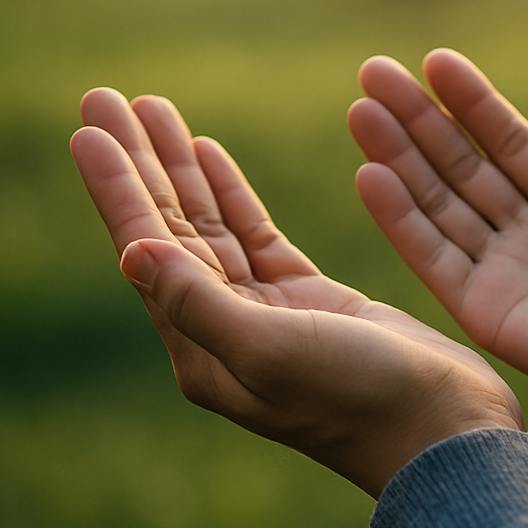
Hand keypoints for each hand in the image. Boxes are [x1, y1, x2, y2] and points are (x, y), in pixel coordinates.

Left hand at [70, 88, 522, 497]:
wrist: (439, 430)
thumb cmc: (359, 401)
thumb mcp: (271, 353)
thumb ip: (199, 304)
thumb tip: (130, 251)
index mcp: (200, 347)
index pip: (147, 248)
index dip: (117, 186)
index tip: (88, 129)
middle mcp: (221, 326)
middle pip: (168, 227)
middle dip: (140, 161)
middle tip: (105, 97)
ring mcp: (264, 309)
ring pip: (210, 224)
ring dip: (181, 167)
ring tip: (153, 110)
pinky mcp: (306, 296)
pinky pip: (253, 233)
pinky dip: (230, 191)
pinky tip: (210, 153)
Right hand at [348, 50, 527, 452]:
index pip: (510, 144)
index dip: (473, 104)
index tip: (435, 61)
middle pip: (462, 167)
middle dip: (418, 121)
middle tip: (373, 71)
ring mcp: (511, 276)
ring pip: (440, 205)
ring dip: (398, 158)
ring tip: (360, 108)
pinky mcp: (492, 315)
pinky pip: (436, 259)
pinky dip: (400, 220)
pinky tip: (370, 173)